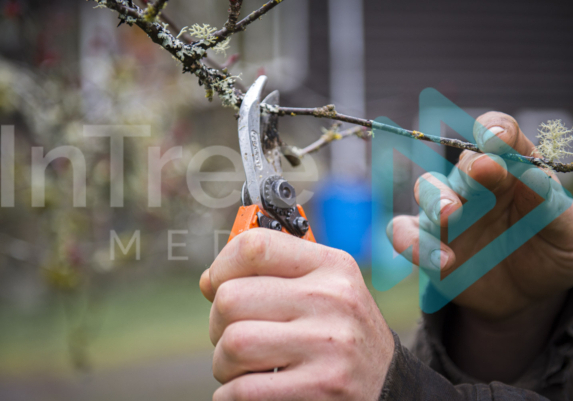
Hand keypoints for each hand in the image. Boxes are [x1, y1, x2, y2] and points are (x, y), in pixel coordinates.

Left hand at [200, 229, 393, 400]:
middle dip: (218, 323)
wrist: (388, 384)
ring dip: (223, 361)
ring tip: (242, 365)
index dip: (222, 265)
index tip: (217, 283)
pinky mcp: (320, 387)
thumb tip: (210, 280)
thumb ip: (273, 276)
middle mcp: (332, 299)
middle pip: (231, 297)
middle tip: (233, 334)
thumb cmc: (341, 332)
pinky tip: (246, 388)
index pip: (255, 245)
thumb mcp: (324, 289)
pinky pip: (242, 389)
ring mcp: (328, 345)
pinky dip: (230, 393)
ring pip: (232, 343)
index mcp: (331, 266)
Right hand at [388, 112, 572, 319]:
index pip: (501, 137)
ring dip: (437, 198)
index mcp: (513, 172)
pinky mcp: (425, 241)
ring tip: (451, 215)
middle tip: (482, 170)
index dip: (496, 130)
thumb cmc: (549, 253)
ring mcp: (446, 213)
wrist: (525, 294)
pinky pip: (404, 233)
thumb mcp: (567, 235)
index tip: (498, 138)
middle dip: (471, 166)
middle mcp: (476, 186)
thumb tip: (533, 178)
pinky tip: (442, 261)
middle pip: (464, 163)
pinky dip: (414, 243)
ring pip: (428, 189)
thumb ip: (552, 208)